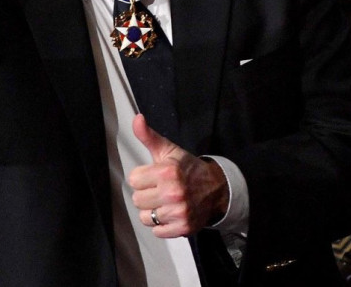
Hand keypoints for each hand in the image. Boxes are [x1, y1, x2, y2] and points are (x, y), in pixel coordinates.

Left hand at [127, 114, 229, 237]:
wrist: (216, 188)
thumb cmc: (188, 169)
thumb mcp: (169, 150)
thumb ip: (149, 136)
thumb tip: (137, 119)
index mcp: (167, 172)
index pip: (133, 180)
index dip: (143, 177)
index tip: (154, 176)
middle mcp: (173, 192)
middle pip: (137, 200)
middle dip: (147, 194)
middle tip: (161, 189)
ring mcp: (179, 211)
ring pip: (145, 217)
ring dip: (153, 211)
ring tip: (166, 202)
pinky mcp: (183, 227)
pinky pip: (157, 231)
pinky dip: (163, 225)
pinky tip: (171, 213)